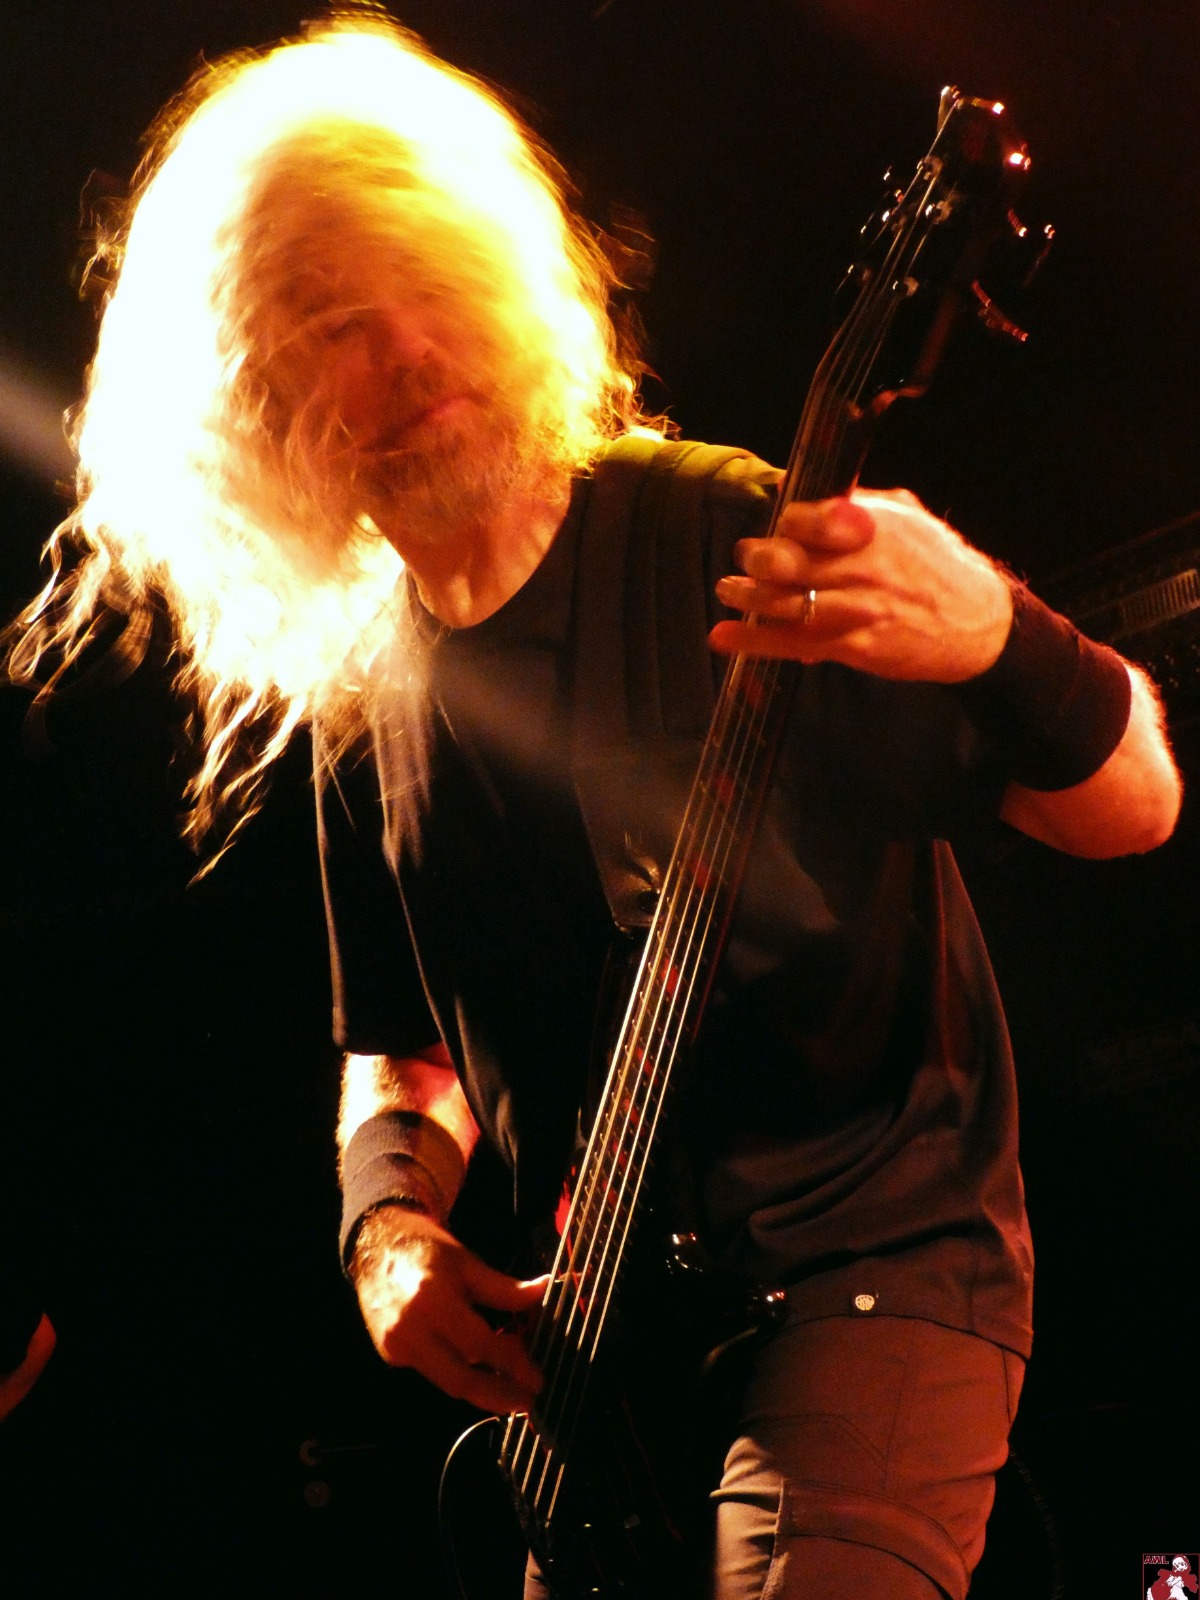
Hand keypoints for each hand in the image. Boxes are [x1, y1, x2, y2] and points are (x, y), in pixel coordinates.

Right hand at [352, 1207, 546, 1413]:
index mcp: (432, 1301)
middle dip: (498, 1396)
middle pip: (461, 1380)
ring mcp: (397, 1347)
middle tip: (528, 1402)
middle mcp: (411, 1331)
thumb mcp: (467, 1263)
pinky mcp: (391, 1356)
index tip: (536, 1378)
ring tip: (511, 1393)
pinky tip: (482, 1374)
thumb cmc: (426, 1248)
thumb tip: (544, 1289)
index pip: (480, 1345)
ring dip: (482, 1391)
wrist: (374, 1247)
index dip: (511, 1364)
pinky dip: (460, 1376)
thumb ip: (504, 1288)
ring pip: (447, 1383)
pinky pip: (433, 1373)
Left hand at [710, 489, 1012, 682]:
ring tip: (727, 590)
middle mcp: (862, 567)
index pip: (810, 518)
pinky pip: (795, 643)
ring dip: (747, 597)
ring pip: (785, 603)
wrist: (978, 625)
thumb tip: (812, 491)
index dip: (787, 523)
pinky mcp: (854, 645)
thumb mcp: (910, 521)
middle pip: (790, 562)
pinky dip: (754, 641)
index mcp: (874, 528)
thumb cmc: (940, 567)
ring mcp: (857, 609)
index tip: (779, 526)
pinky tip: (724, 637)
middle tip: (745, 557)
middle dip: (758, 559)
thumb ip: (862, 506)